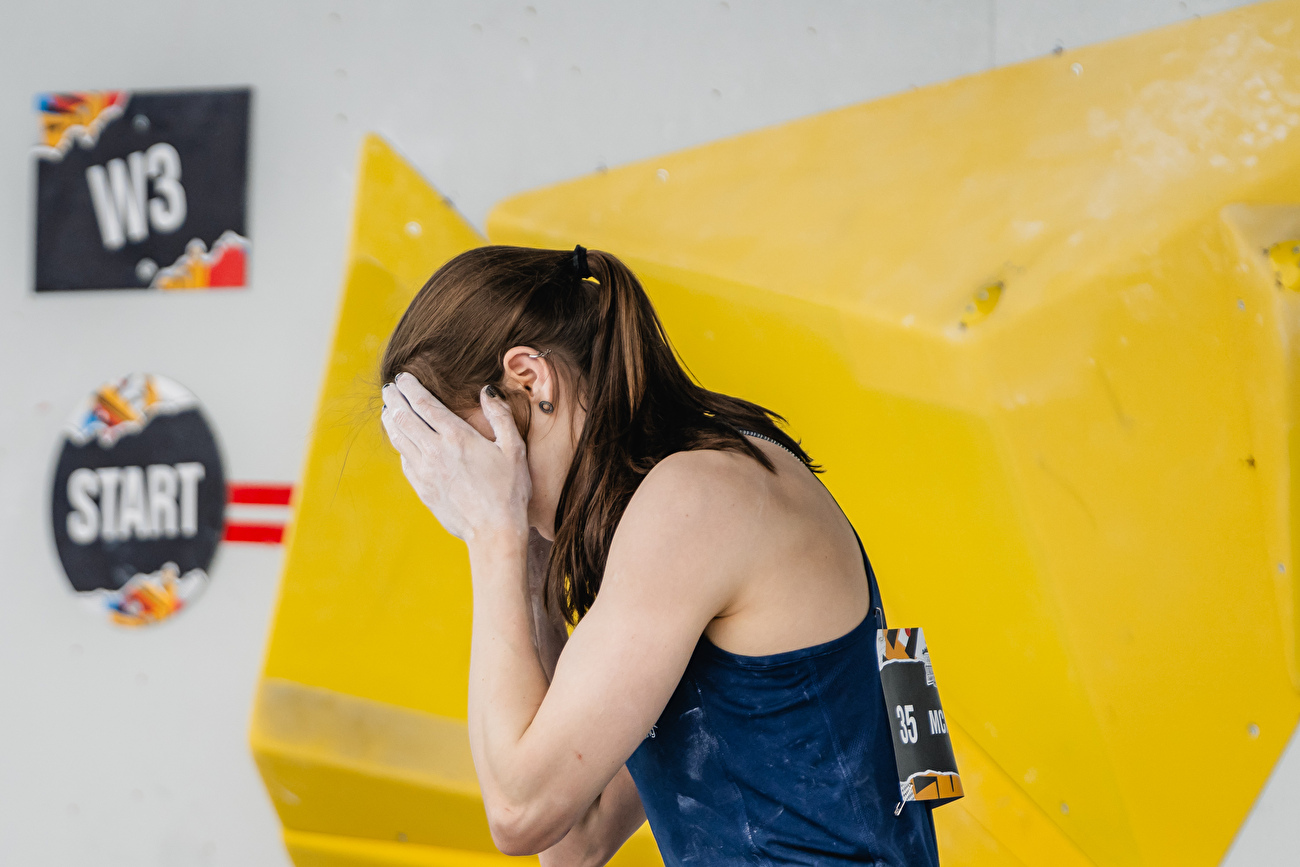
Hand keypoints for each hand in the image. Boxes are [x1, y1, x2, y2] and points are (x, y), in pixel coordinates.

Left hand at [381, 373, 530, 544]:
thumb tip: (487, 391)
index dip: (411, 387)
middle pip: (404, 417)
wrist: (494, 532)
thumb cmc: (510, 491)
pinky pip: (404, 461)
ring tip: (388, 409)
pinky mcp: (422, 489)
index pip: (425, 404)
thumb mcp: (514, 449)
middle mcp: (435, 451)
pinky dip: (400, 446)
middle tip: (389, 387)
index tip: (403, 377)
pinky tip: (402, 442)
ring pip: (399, 439)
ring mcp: (425, 472)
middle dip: (394, 399)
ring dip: (391, 420)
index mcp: (457, 437)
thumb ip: (500, 416)